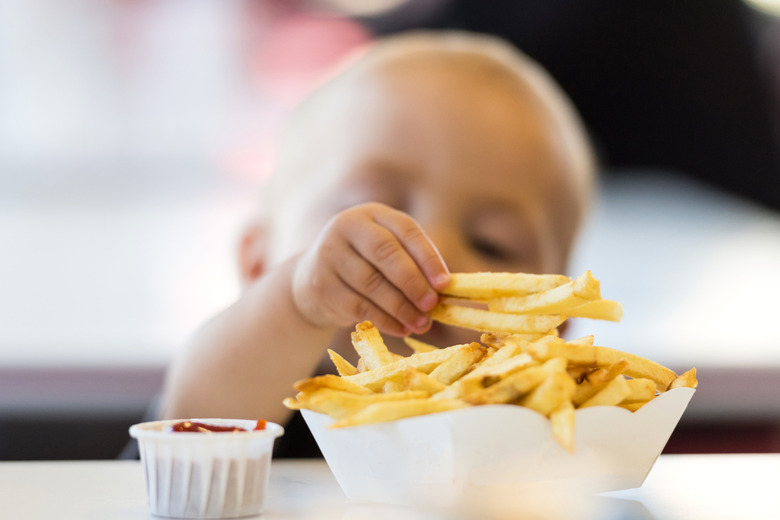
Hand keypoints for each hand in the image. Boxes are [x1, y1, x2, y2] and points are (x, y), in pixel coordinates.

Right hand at [292, 202, 449, 335]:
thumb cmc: (365, 263)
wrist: (313, 277)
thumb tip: (444, 291)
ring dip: (401, 307)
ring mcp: (329, 255)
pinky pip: (358, 306)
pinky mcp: (322, 285)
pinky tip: (401, 329)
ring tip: (421, 323)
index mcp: (372, 214)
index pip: (405, 229)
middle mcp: (347, 227)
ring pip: (371, 283)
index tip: (445, 283)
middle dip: (413, 281)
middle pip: (385, 252)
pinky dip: (384, 320)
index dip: (427, 257)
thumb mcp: (385, 251)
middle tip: (432, 305)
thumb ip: (413, 263)